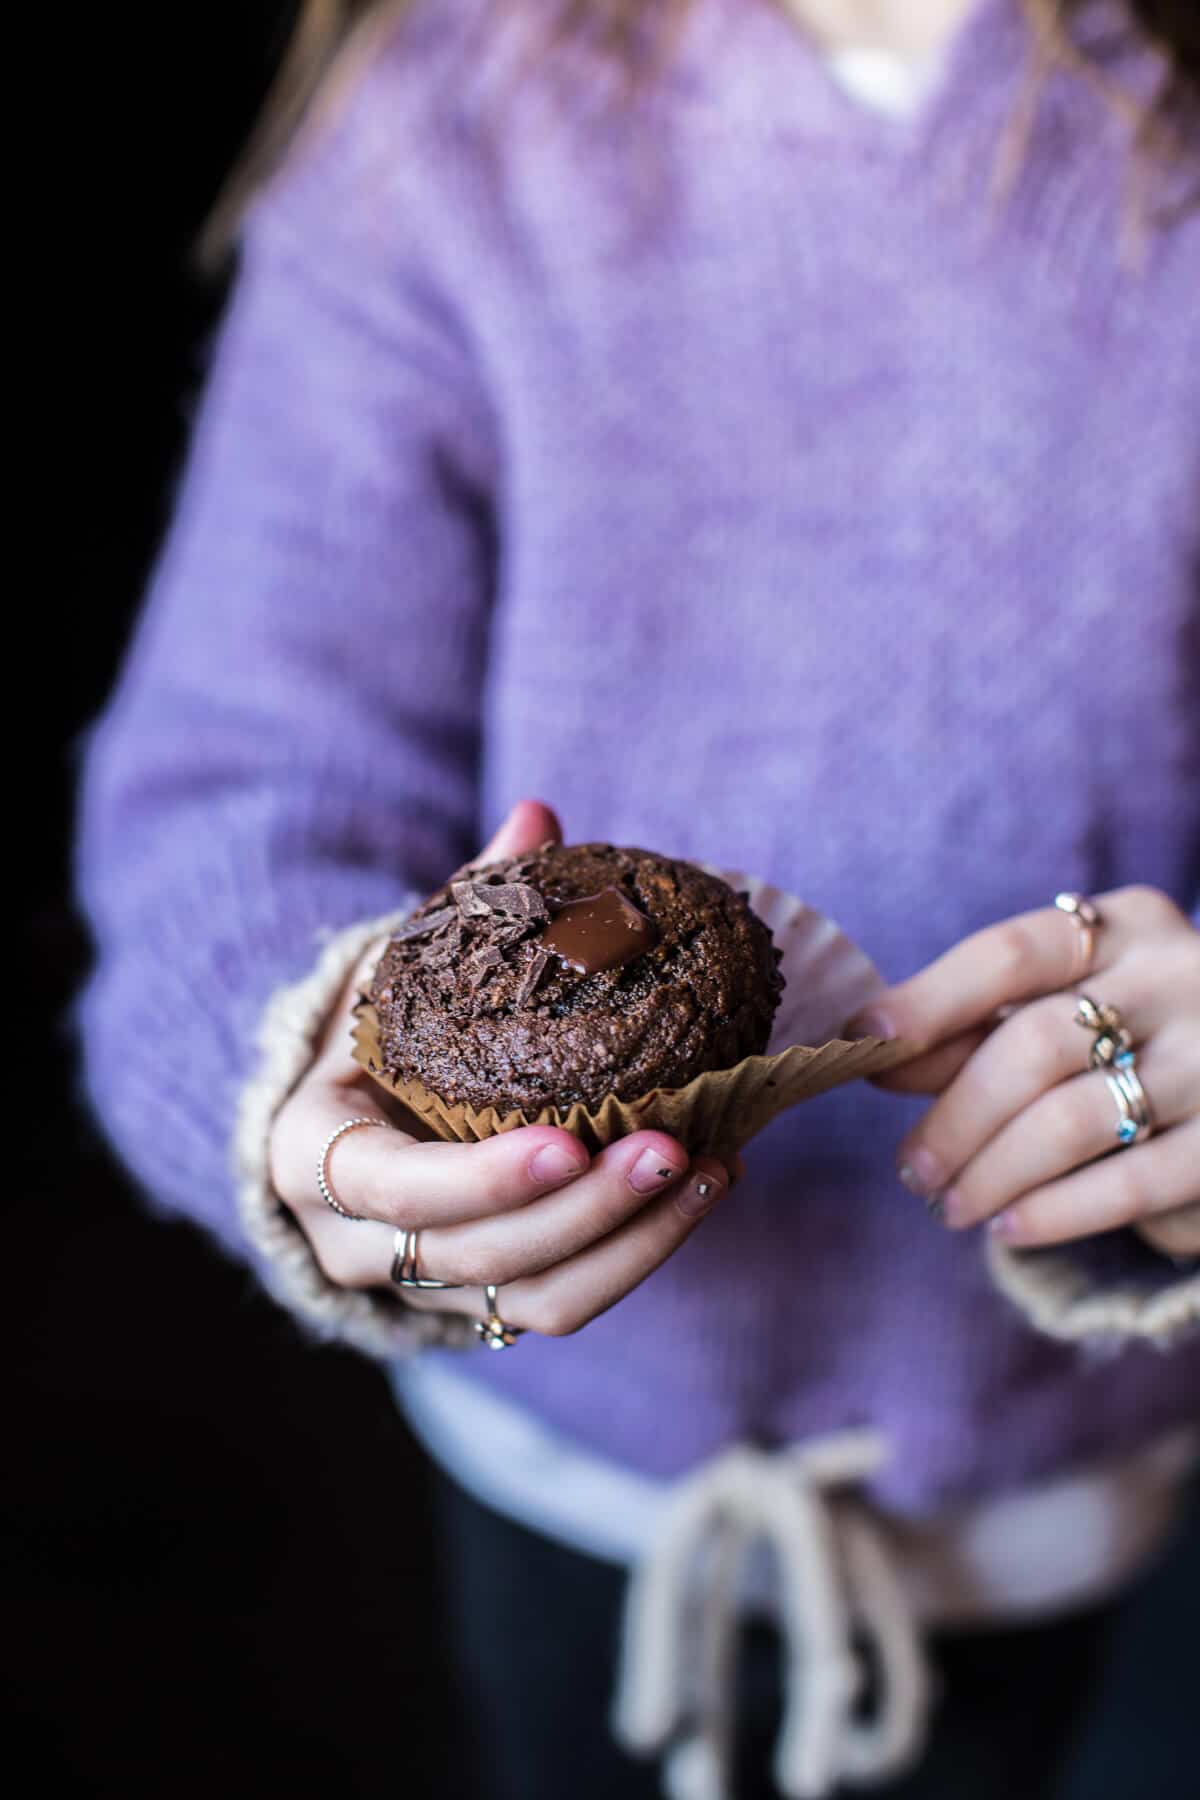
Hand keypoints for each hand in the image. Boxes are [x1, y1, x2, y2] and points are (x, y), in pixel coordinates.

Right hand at [269, 799, 729, 1337]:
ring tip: (712, 1166)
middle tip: (671, 1146)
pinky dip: (644, 1253)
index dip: (483, 1178)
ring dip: (634, 1241)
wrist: (340, 1134)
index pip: (393, 1188)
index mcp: (312, 1157)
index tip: (567, 1141)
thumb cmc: (376, 1042)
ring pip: (537, 1298)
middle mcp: (357, 1242)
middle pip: (478, 1254)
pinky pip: (569, 1301)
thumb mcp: (397, 977)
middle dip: (584, 1210)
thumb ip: (464, 904)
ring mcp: (426, 1287)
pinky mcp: (488, 1307)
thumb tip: (538, 814)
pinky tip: (707, 1185)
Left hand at [849, 887, 1199, 1258]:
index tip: (864, 1041)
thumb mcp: (1057, 1015)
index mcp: (1124, 928)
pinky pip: (1130, 1182)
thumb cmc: (1128, 1045)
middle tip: (912, 1169)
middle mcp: (1178, 977)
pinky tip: (1008, 1228)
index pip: (1010, 954)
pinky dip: (1055, 1211)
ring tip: (949, 1205)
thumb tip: (874, 1052)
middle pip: (1033, 1045)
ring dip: (992, 1171)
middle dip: (956, 1116)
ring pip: (1072, 1118)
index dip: (929, 999)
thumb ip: (971, 1030)